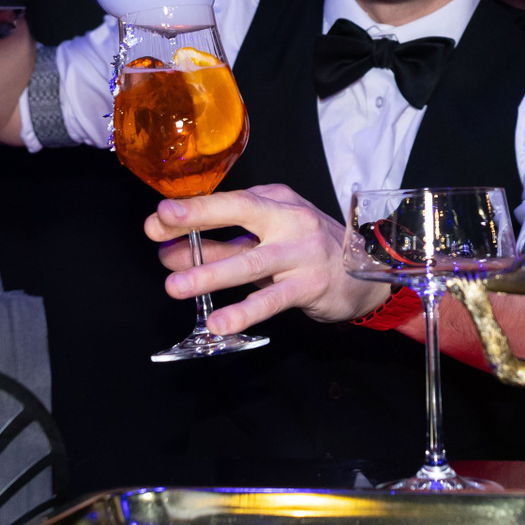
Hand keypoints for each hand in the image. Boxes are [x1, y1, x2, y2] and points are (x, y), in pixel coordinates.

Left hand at [146, 185, 390, 332]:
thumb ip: (226, 243)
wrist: (367, 272)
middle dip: (198, 219)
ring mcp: (302, 253)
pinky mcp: (310, 286)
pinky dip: (243, 312)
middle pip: (241, 214)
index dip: (192, 209)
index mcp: (276, 201)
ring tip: (176, 286)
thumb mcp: (270, 237)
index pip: (230, 201)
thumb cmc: (309, 250)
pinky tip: (218, 323)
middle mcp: (290, 220)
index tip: (158, 218)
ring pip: (251, 262)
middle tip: (158, 228)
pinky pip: (271, 300)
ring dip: (210, 273)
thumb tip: (172, 252)